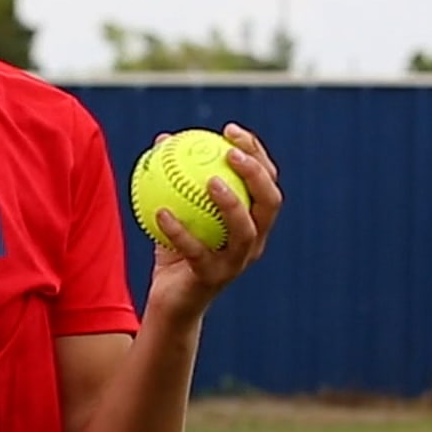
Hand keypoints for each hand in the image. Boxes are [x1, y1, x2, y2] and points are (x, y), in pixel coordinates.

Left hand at [148, 123, 282, 312]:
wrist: (171, 301)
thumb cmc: (176, 251)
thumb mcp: (175, 208)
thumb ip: (174, 177)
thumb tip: (162, 138)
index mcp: (253, 221)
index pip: (266, 181)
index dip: (256, 153)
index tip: (230, 130)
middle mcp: (254, 241)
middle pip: (270, 203)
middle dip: (257, 174)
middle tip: (230, 152)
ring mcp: (236, 263)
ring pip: (246, 232)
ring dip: (232, 204)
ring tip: (211, 181)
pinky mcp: (213, 279)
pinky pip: (197, 252)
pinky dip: (179, 231)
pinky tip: (160, 212)